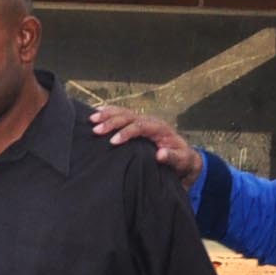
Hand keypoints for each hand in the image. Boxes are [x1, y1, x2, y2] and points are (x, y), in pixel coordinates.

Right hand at [87, 105, 203, 187]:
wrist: (184, 157)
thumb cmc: (181, 160)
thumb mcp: (181, 161)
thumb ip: (172, 157)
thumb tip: (160, 154)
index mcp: (161, 129)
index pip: (141, 126)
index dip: (127, 132)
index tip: (113, 142)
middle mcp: (151, 122)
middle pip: (130, 116)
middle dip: (112, 122)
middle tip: (96, 130)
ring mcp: (144, 121)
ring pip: (125, 113)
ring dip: (108, 115)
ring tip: (92, 119)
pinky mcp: (138, 124)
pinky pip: (123, 115)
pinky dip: (110, 113)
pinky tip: (97, 113)